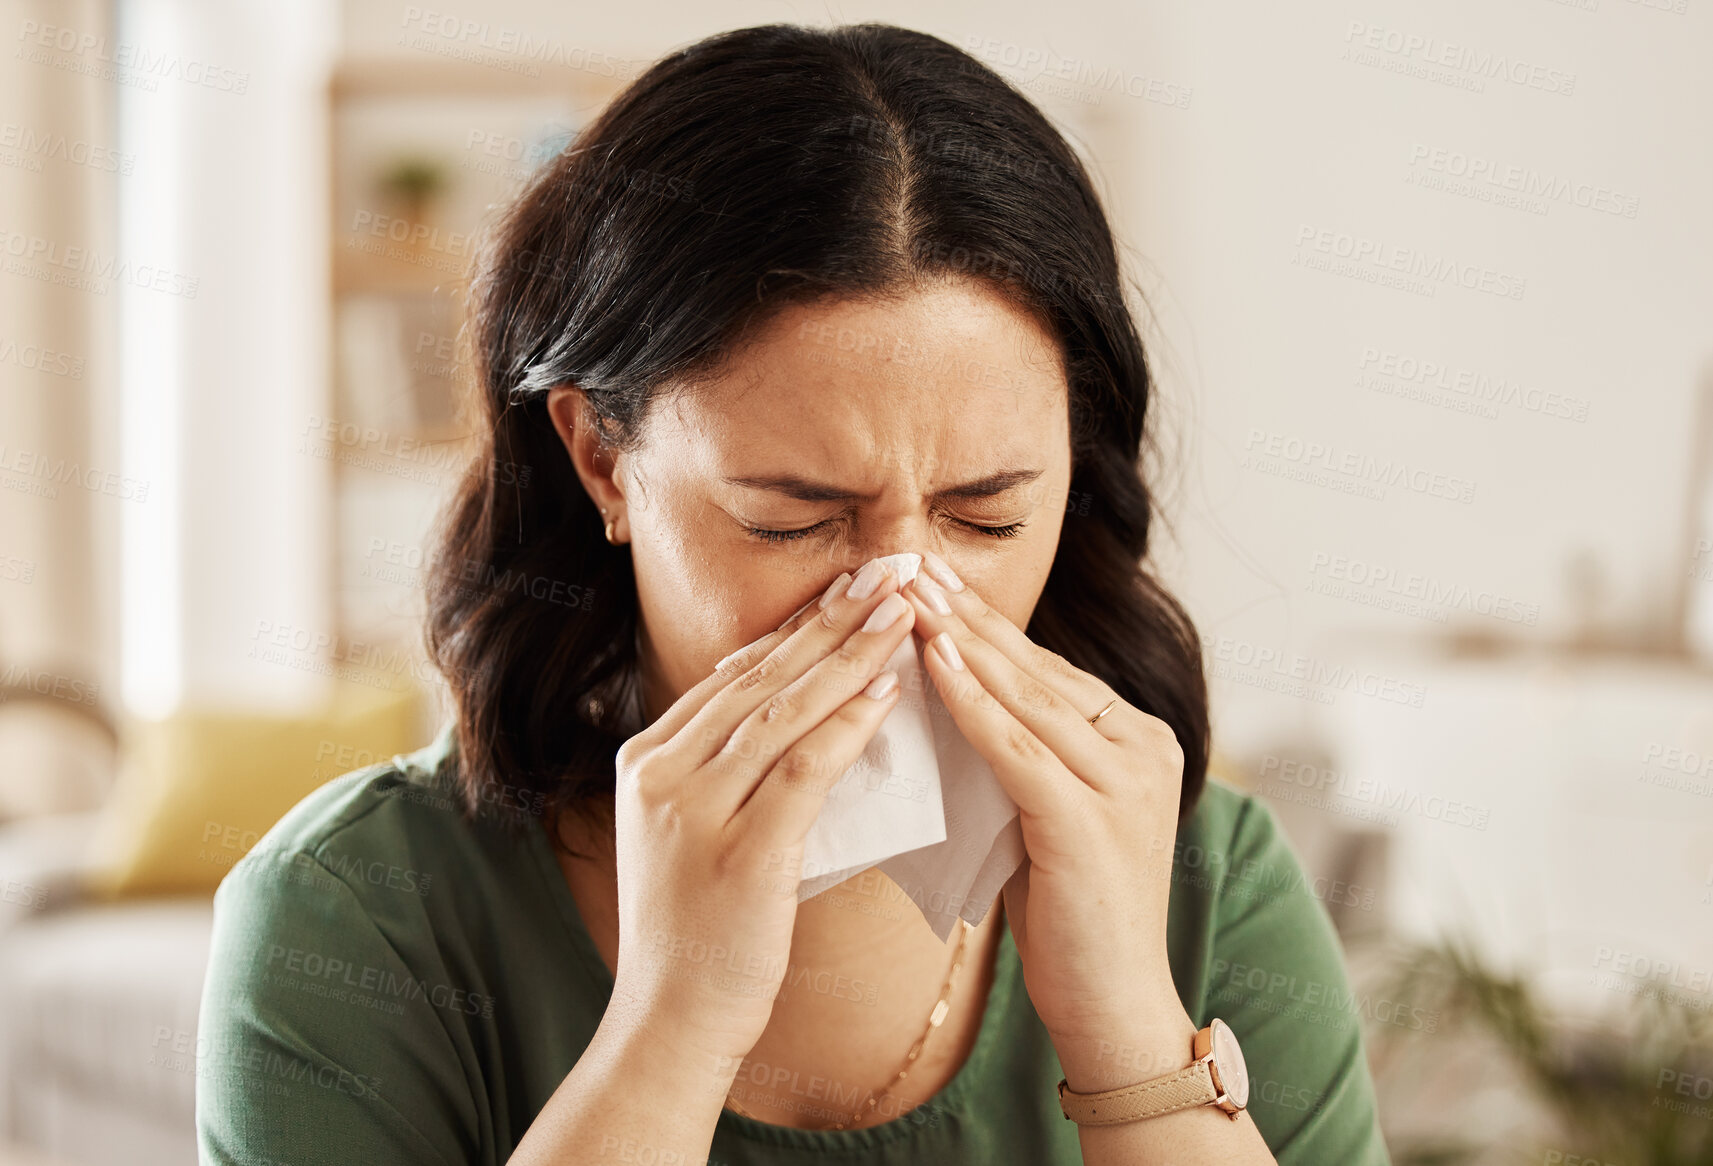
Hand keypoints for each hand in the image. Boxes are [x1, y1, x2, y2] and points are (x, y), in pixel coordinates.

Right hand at [605, 558, 916, 1070]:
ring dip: (849, 655)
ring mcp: (694, 811)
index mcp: (647, 759)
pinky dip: (848, 725)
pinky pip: (801, 771)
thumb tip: (798, 713)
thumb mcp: (694, 832)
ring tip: (901, 611)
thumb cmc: (698, 933)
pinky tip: (888, 691)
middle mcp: (661, 773)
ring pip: (783, 711)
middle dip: (830, 618)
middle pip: (760, 677)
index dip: (797, 625)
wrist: (672, 1023)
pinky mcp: (738, 852)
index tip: (850, 585)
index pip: (734, 674)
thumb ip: (729, 771)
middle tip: (887, 569)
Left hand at [899, 554, 1196, 1086]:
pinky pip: (1019, 748)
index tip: (926, 578)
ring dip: (959, 641)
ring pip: (1026, 697)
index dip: (982, 622)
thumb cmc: (1069, 915)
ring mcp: (1125, 783)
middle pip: (1035, 668)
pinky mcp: (1092, 822)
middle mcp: (1144, 748)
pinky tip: (933, 663)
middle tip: (907, 560)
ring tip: (906, 594)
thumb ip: (1022, 754)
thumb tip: (951, 693)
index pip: (1045, 668)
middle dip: (965, 612)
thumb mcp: (1048, 813)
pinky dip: (972, 703)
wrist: (1115, 1007)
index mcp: (1139, 740)